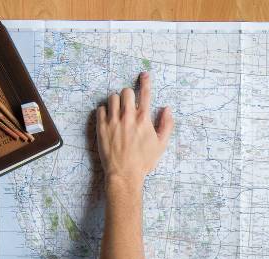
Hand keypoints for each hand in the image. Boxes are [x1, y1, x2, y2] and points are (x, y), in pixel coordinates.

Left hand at [96, 72, 173, 189]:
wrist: (124, 174)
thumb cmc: (144, 161)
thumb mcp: (161, 145)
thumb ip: (166, 125)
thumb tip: (167, 109)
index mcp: (143, 119)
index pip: (145, 93)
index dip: (145, 81)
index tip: (144, 75)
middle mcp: (128, 117)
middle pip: (126, 92)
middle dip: (129, 95)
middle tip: (129, 104)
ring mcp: (113, 121)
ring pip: (112, 98)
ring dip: (117, 101)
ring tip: (119, 111)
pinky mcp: (101, 127)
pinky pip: (100, 109)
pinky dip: (105, 110)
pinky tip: (109, 118)